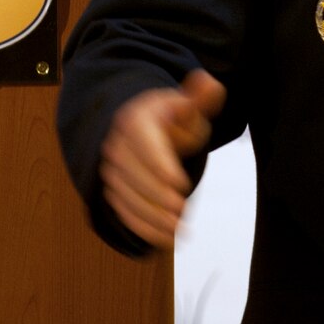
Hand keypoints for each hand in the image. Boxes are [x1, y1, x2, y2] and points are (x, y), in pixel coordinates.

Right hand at [99, 69, 226, 249]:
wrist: (141, 131)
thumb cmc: (171, 119)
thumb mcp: (187, 105)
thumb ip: (201, 98)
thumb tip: (211, 85)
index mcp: (136, 119)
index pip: (142, 140)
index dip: (158, 163)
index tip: (180, 183)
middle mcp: (117, 143)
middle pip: (131, 172)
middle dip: (155, 195)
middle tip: (180, 212)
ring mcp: (112, 169)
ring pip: (125, 195)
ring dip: (149, 216)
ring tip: (176, 230)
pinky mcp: (114, 189)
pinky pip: (122, 210)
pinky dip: (141, 226)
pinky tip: (164, 239)